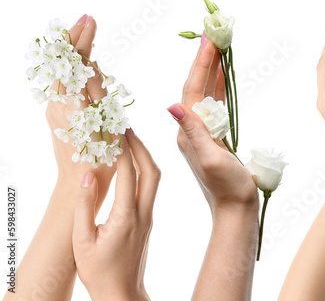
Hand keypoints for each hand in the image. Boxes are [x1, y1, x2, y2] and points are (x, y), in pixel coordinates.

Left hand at [49, 15, 114, 202]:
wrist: (81, 183)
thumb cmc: (100, 159)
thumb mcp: (106, 122)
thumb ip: (97, 91)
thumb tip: (91, 64)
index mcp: (72, 100)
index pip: (75, 59)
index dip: (82, 38)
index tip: (91, 20)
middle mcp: (59, 101)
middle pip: (65, 62)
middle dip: (76, 38)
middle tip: (87, 19)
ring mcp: (56, 108)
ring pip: (63, 72)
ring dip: (73, 52)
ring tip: (84, 34)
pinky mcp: (58, 116)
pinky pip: (65, 85)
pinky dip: (73, 69)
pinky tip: (84, 66)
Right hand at [72, 129, 157, 300]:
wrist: (122, 292)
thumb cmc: (99, 271)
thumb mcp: (83, 240)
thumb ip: (84, 207)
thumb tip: (88, 176)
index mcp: (126, 217)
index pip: (129, 175)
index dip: (123, 150)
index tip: (115, 131)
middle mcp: (143, 213)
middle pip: (151, 172)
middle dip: (141, 146)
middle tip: (127, 127)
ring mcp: (148, 217)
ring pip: (154, 180)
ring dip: (144, 157)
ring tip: (129, 140)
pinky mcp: (147, 221)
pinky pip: (150, 189)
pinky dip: (143, 172)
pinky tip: (133, 165)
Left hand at [170, 33, 256, 212]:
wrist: (235, 210)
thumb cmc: (228, 188)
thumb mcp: (211, 160)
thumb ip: (194, 133)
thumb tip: (173, 106)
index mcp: (189, 132)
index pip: (193, 89)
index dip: (202, 63)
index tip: (209, 39)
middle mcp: (191, 129)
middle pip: (197, 85)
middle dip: (205, 58)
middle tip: (214, 31)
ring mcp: (202, 132)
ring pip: (205, 92)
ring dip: (212, 68)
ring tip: (219, 44)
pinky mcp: (213, 137)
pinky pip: (213, 103)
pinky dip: (218, 84)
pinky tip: (222, 74)